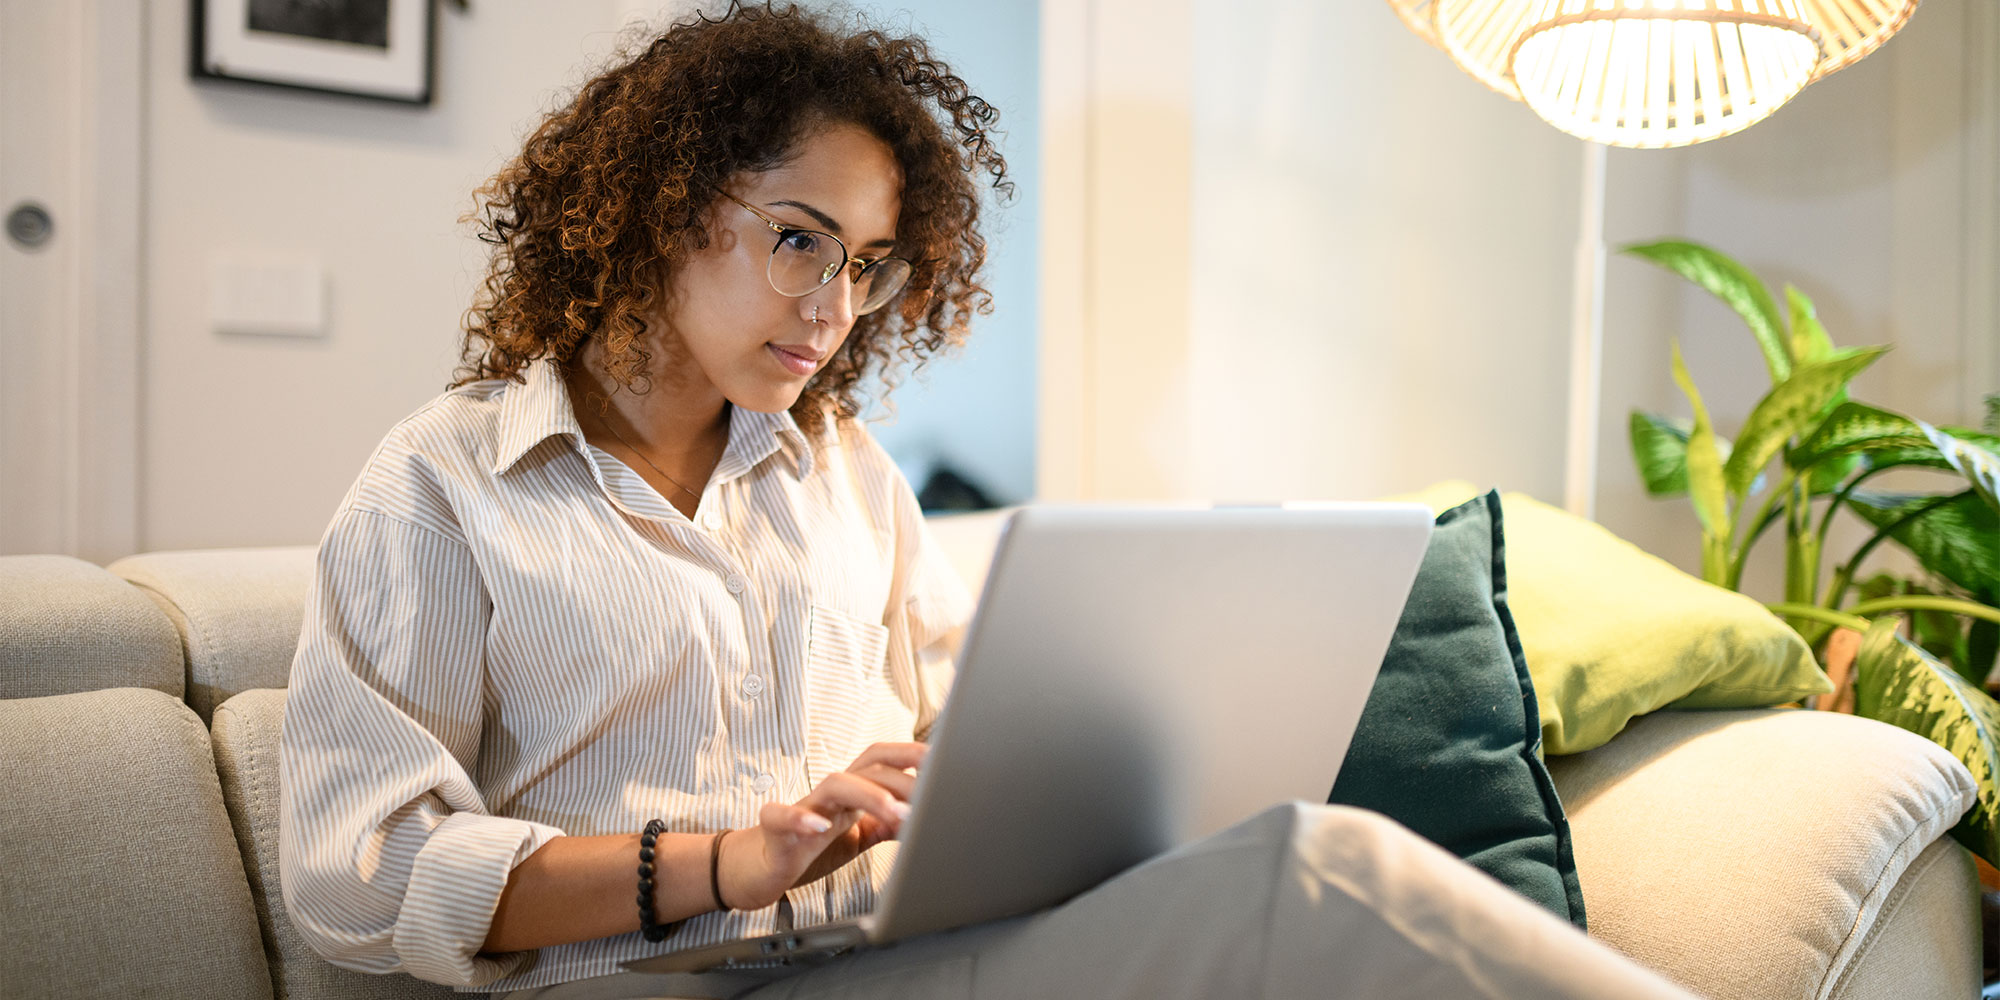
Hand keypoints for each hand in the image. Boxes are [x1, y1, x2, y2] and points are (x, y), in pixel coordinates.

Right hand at [716, 742, 925, 910]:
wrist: (765, 868)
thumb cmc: (811, 846)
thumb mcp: (859, 837)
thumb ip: (887, 825)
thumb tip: (925, 816)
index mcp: (852, 792)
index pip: (881, 760)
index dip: (909, 754)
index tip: (941, 758)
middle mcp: (830, 793)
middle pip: (866, 769)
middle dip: (900, 781)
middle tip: (929, 798)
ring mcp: (804, 807)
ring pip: (835, 784)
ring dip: (868, 796)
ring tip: (893, 813)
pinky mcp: (775, 828)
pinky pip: (781, 816)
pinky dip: (800, 818)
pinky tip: (819, 827)